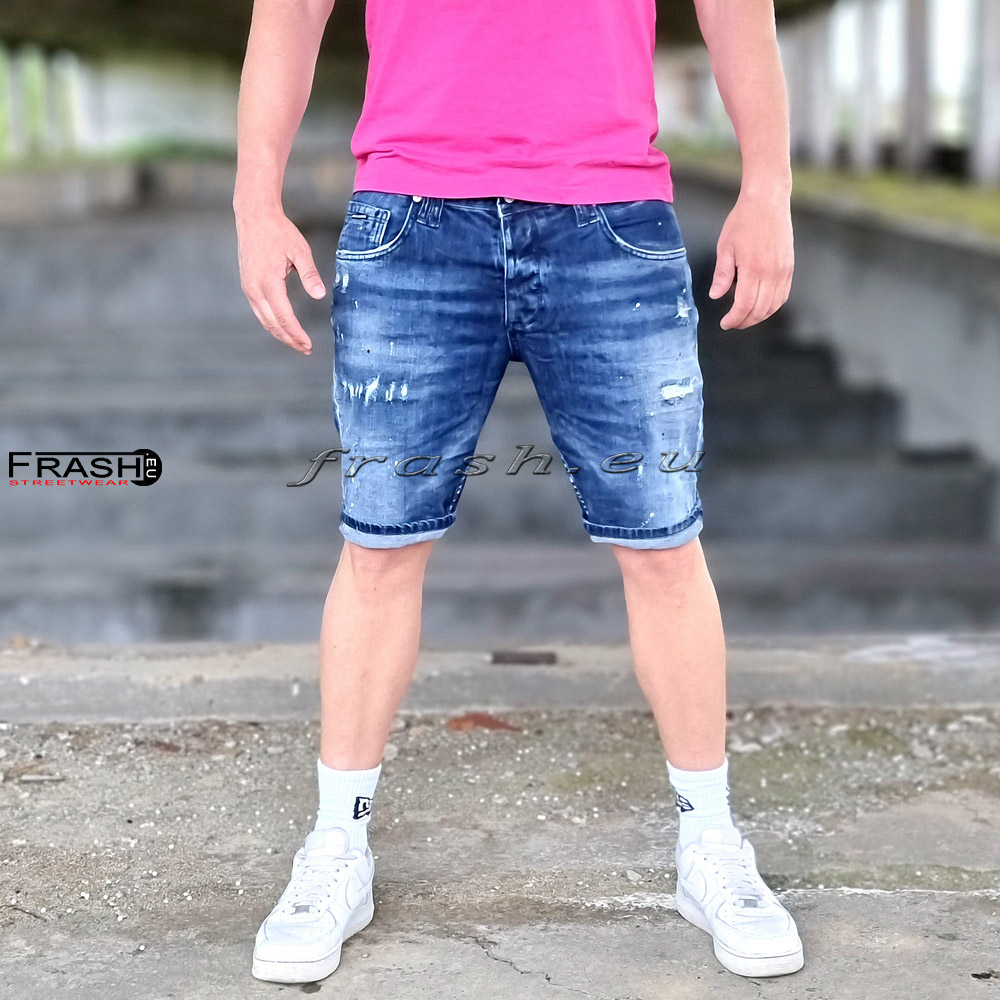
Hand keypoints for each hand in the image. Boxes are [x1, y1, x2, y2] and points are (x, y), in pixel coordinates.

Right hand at [234, 205, 326, 353]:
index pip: (284, 317)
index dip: (296, 334)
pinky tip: (283, 326)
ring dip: (280, 334)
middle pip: (272, 324)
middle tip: (306, 349)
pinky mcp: (247, 285)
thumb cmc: (279, 232)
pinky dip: (272, 323)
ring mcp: (248, 288)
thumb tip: (319, 296)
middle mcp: (255, 289)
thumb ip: (310, 274)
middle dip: (289, 339)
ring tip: (297, 343)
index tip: (308, 345)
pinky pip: (260, 311)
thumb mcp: (300, 251)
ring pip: (264, 320)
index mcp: (268, 282)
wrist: (254, 216)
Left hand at [708, 188, 793, 329]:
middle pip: (760, 310)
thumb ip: (721, 275)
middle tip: (732, 323)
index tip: (725, 323)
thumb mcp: (725, 247)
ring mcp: (784, 271)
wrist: (767, 201)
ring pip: (774, 306)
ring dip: (759, 317)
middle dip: (744, 321)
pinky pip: (783, 295)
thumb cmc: (743, 221)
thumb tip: (716, 296)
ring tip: (744, 317)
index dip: (734, 319)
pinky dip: (772, 306)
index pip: (744, 305)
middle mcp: (772, 273)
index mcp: (753, 269)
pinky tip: (760, 306)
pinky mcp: (790, 267)